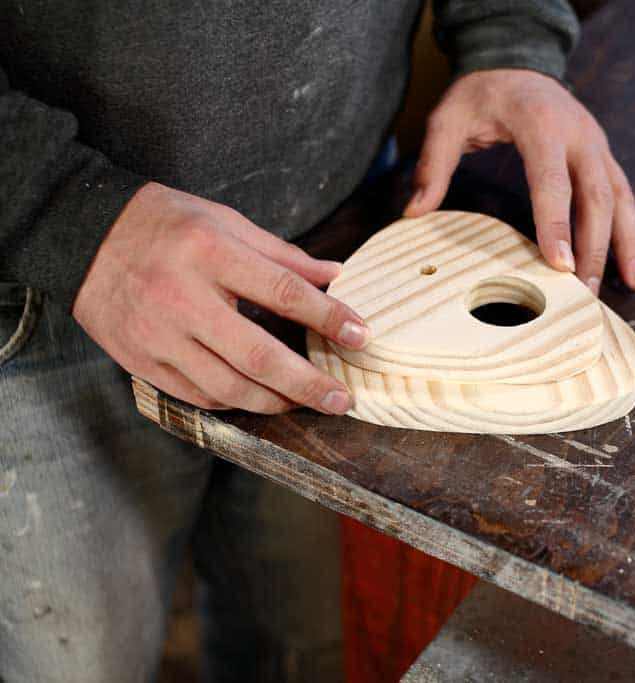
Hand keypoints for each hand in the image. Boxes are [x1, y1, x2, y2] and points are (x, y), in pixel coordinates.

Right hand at [73, 182, 368, 413]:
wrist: (80, 233)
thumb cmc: (164, 223)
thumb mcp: (224, 221)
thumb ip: (282, 255)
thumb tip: (336, 275)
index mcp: (210, 252)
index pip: (285, 292)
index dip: (329, 317)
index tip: (361, 336)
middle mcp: (183, 297)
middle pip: (259, 355)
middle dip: (309, 383)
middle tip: (343, 399)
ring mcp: (158, 334)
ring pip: (228, 385)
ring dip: (275, 401)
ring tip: (307, 403)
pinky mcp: (139, 359)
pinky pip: (196, 394)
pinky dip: (233, 401)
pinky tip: (258, 398)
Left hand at [403, 68, 634, 293]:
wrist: (517, 58)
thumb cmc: (482, 94)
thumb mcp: (448, 120)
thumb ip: (434, 165)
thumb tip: (414, 213)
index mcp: (541, 124)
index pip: (552, 182)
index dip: (557, 225)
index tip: (561, 265)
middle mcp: (579, 135)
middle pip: (596, 197)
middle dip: (595, 248)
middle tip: (587, 292)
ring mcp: (596, 144)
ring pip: (620, 197)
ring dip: (628, 242)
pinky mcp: (603, 153)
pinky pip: (624, 191)